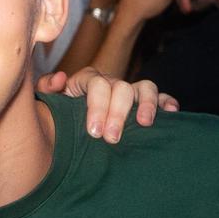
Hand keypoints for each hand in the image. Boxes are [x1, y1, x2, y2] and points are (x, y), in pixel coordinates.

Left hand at [37, 67, 179, 142]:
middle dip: (118, 113)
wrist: (69, 133)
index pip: (96, 84)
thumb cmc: (61, 118)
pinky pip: (162, 98)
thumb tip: (60, 78)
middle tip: (112, 138)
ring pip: (145, 88)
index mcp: (88, 81)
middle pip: (121, 88)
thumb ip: (46, 89)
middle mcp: (112, 83)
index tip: (93, 131)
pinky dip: (167, 103)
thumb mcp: (50, 103)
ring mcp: (130, 92)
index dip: (97, 106)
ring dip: (147, 104)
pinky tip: (172, 112)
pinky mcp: (147, 103)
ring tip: (145, 123)